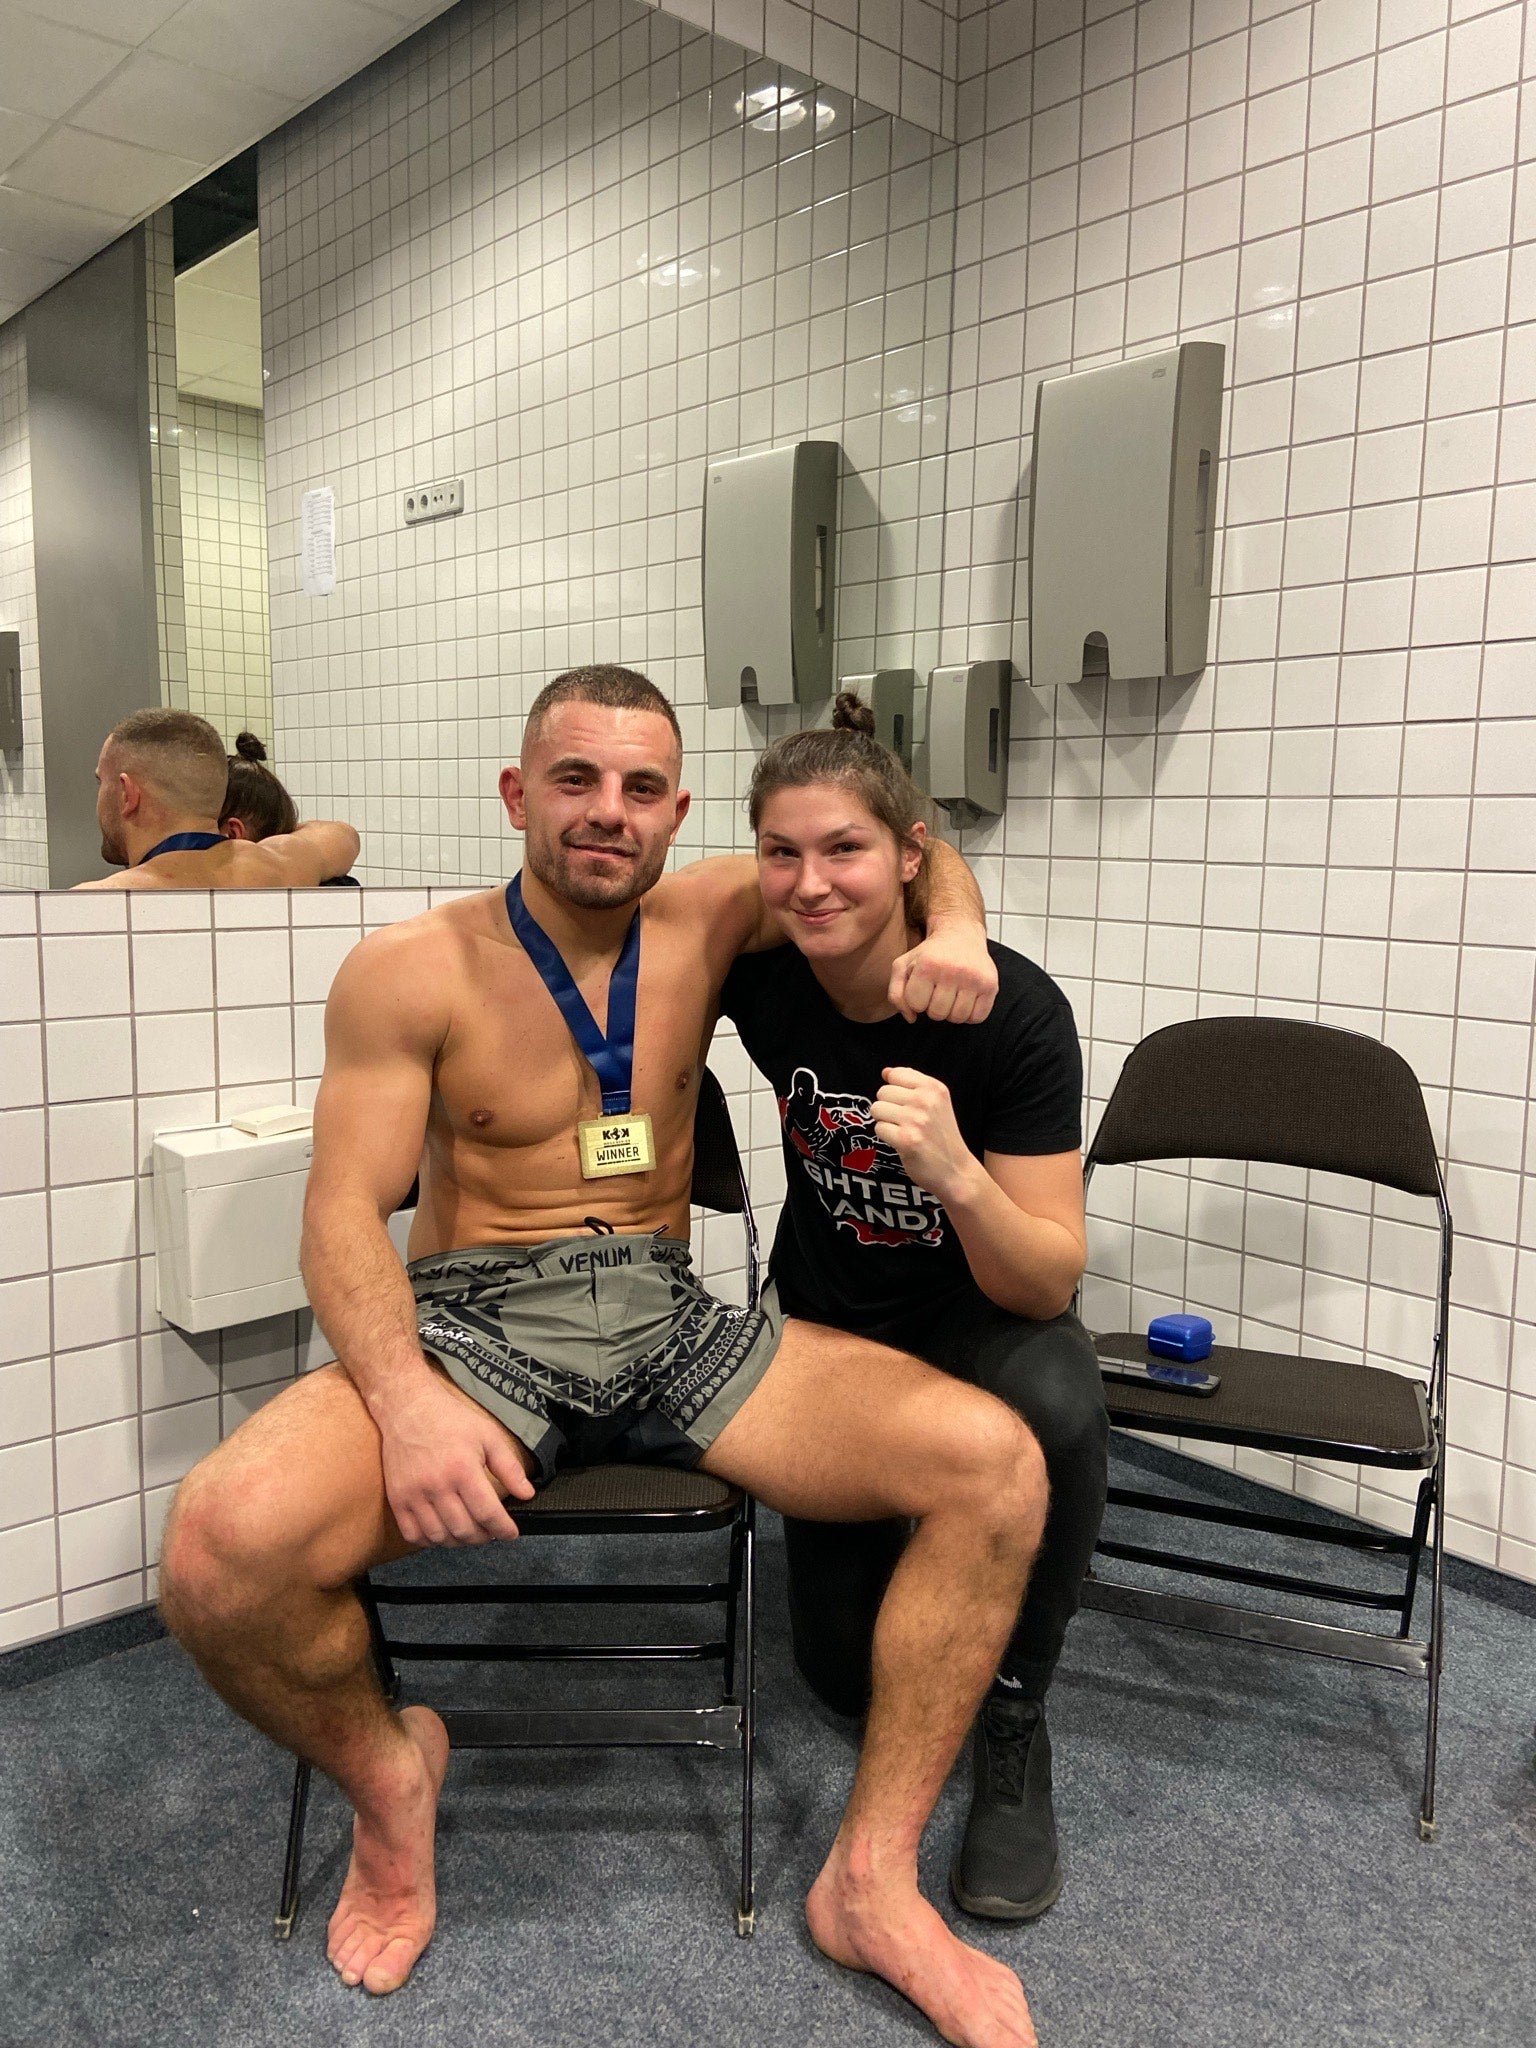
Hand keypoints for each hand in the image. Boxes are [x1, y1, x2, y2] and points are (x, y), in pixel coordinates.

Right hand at [376, 1367, 536, 1546]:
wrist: (408, 1408)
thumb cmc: (450, 1420)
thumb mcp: (488, 1436)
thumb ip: (509, 1468)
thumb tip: (527, 1494)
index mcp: (463, 1468)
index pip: (487, 1513)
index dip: (503, 1529)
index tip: (511, 1533)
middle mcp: (437, 1485)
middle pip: (464, 1529)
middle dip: (483, 1537)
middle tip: (490, 1531)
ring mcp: (413, 1494)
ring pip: (439, 1537)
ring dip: (458, 1541)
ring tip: (469, 1531)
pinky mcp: (396, 1498)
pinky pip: (413, 1534)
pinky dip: (429, 1541)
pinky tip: (442, 1531)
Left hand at [871, 1067, 975, 1204]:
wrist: (956, 1171)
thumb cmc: (943, 1137)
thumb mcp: (937, 1103)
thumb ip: (911, 1084)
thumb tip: (885, 1072)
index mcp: (934, 1087)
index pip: (895, 1074)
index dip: (894, 1091)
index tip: (906, 1105)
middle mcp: (926, 1100)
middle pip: (882, 1092)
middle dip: (888, 1108)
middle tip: (906, 1122)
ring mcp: (916, 1119)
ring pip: (877, 1109)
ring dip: (886, 1122)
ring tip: (904, 1131)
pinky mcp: (906, 1139)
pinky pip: (879, 1128)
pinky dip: (887, 1137)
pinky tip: (903, 1143)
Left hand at [887, 925, 996, 1023]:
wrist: (960, 934)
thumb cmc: (930, 954)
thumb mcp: (903, 966)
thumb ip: (896, 993)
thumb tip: (911, 1018)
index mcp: (928, 965)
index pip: (916, 1005)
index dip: (917, 999)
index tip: (923, 987)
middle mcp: (952, 970)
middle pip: (937, 1014)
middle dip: (934, 1006)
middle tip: (938, 990)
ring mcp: (974, 978)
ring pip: (958, 1018)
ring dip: (952, 1011)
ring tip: (952, 995)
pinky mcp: (990, 985)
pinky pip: (978, 1017)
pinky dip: (971, 1014)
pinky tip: (966, 998)